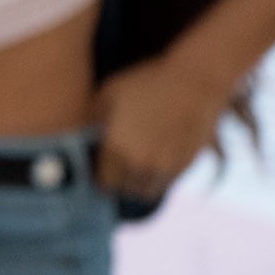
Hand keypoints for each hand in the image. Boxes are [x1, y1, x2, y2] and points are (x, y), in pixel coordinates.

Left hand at [91, 55, 235, 200]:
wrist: (194, 81)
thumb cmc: (147, 81)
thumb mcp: (109, 92)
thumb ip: (91, 118)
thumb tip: (79, 135)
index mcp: (116, 146)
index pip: (103, 182)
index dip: (99, 175)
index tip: (100, 165)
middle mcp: (140, 163)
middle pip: (123, 190)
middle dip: (118, 180)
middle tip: (116, 165)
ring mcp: (164, 167)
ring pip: (145, 193)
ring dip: (138, 183)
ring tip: (134, 164)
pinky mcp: (184, 166)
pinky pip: (165, 184)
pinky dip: (157, 179)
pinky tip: (153, 159)